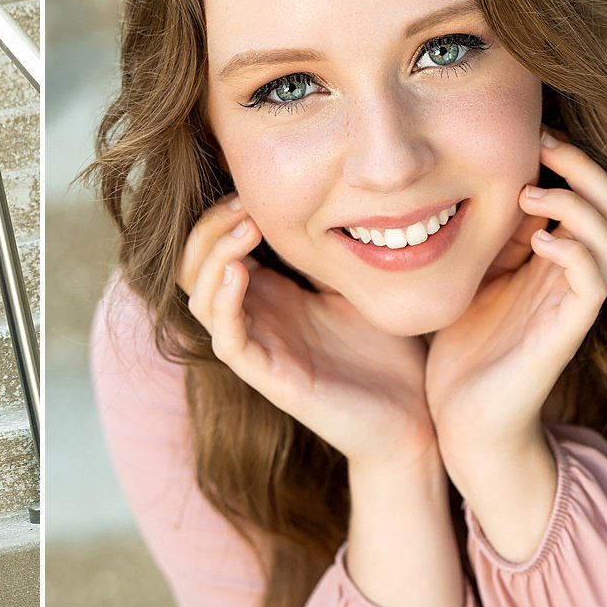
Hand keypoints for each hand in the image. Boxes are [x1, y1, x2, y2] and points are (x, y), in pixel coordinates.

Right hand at [179, 196, 435, 467]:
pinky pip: (226, 338)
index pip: (214, 250)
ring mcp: (258, 347)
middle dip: (209, 228)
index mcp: (271, 295)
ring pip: (200, 300)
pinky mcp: (268, 377)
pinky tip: (239, 270)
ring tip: (244, 227)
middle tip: (242, 202)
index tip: (251, 188)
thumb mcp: (357, 282)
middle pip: (194, 268)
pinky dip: (224, 301)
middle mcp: (255, 319)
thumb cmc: (389, 352)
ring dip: (213, 257)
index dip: (220, 216)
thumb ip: (332, 247)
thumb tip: (330, 193)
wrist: (412, 417)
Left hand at [425, 129, 606, 453]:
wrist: (465, 420)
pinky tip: (540, 241)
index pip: (588, 191)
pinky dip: (573, 251)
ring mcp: (574, 302)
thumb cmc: (464, 348)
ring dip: (577, 203)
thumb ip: (488, 233)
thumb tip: (487, 180)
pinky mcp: (568, 331)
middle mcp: (574, 274)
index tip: (532, 129)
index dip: (570, 156)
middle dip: (584, 165)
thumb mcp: (472, 273)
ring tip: (531, 193)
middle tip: (543, 142)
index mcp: (555, 257)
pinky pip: (592, 280)